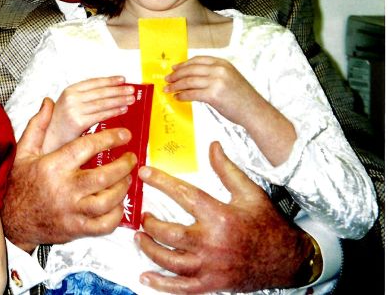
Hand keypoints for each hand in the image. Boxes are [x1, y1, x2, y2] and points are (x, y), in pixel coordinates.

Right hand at [2, 98, 135, 252]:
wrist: (11, 220)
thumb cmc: (19, 185)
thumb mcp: (24, 152)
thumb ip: (38, 126)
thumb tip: (48, 103)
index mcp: (53, 166)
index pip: (87, 147)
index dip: (110, 139)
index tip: (124, 135)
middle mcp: (65, 189)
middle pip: (104, 176)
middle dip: (124, 165)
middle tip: (131, 157)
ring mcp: (72, 211)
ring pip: (108, 200)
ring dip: (123, 188)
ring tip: (126, 177)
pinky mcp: (77, 229)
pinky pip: (105, 224)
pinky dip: (117, 214)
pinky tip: (118, 202)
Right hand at [45, 76, 134, 153]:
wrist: (49, 140)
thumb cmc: (60, 124)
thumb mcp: (68, 104)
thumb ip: (84, 98)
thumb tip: (107, 92)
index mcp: (69, 91)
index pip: (93, 82)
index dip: (109, 80)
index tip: (122, 79)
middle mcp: (71, 98)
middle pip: (100, 92)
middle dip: (118, 90)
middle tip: (131, 90)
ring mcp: (74, 110)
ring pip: (102, 103)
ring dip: (119, 100)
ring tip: (130, 99)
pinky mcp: (78, 122)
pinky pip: (100, 115)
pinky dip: (114, 111)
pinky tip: (122, 110)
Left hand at [135, 142, 308, 292]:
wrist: (288, 259)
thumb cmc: (268, 224)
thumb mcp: (251, 193)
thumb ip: (227, 170)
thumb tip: (212, 146)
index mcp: (221, 217)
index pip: (184, 195)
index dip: (161, 182)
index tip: (144, 173)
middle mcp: (213, 243)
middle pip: (170, 234)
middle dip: (151, 224)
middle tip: (143, 216)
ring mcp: (211, 267)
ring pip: (170, 261)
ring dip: (150, 249)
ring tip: (140, 238)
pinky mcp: (212, 284)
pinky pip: (182, 287)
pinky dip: (161, 284)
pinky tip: (145, 277)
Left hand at [166, 57, 295, 164]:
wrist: (254, 111)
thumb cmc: (242, 98)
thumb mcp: (230, 78)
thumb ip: (214, 74)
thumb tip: (192, 76)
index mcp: (223, 63)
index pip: (198, 60)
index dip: (184, 64)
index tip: (174, 68)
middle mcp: (219, 70)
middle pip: (190, 70)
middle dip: (176, 75)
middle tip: (167, 80)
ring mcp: (216, 82)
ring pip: (188, 82)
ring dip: (175, 86)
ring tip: (168, 90)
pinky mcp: (213, 95)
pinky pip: (191, 94)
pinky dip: (182, 96)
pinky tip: (177, 98)